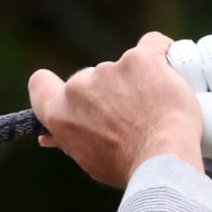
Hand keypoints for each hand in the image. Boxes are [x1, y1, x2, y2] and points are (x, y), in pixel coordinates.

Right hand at [27, 32, 203, 187]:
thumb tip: (48, 137)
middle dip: (109, 91)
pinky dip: (162, 58)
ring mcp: (109, 70)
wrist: (163, 160)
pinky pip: (152, 45)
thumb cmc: (127, 166)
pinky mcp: (140, 58)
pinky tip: (171, 77)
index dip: (53, 85)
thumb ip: (69, 138)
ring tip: (156, 109)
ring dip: (137, 80)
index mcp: (59, 114)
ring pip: (122, 67)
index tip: (69, 92)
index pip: (40, 84)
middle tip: (132, 115)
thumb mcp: (89, 158)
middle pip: (90, 78)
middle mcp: (78, 88)